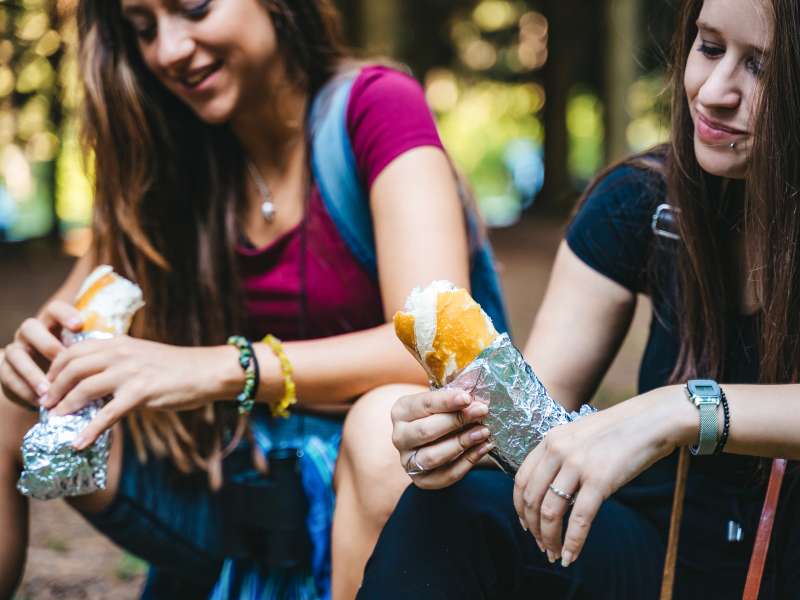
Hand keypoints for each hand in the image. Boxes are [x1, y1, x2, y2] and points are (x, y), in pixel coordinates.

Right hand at [1, 300, 83, 408]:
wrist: (46, 389)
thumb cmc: (74, 370)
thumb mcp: (84, 359)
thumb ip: (91, 355)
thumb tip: (115, 358)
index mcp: (52, 325)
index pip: (54, 309)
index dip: (64, 314)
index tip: (79, 325)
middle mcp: (31, 334)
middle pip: (30, 327)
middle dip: (46, 344)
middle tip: (62, 360)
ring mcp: (16, 350)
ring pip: (15, 353)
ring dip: (32, 372)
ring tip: (48, 389)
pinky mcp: (5, 370)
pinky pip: (8, 376)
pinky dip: (24, 389)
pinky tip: (38, 400)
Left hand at [44, 336, 231, 448]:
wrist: (207, 370)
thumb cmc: (178, 367)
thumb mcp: (143, 357)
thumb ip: (118, 365)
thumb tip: (95, 385)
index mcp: (119, 343)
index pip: (74, 350)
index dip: (55, 368)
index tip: (48, 384)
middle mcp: (121, 353)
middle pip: (73, 367)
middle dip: (54, 387)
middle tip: (46, 404)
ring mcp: (130, 372)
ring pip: (84, 388)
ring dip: (66, 406)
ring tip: (56, 420)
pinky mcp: (141, 392)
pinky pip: (108, 414)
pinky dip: (90, 430)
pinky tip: (79, 442)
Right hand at [391, 388, 494, 488]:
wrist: (439, 441)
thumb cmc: (441, 415)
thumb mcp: (446, 401)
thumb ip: (458, 397)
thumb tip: (478, 397)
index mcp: (401, 411)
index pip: (423, 404)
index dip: (446, 401)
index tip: (467, 398)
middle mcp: (399, 437)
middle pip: (425, 431)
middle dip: (456, 420)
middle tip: (481, 411)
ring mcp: (408, 461)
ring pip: (432, 456)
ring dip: (461, 443)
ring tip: (484, 431)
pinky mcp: (422, 480)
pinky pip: (446, 475)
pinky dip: (468, 461)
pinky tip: (483, 447)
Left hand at [512, 386, 692, 565]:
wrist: (651, 420)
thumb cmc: (618, 431)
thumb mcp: (579, 437)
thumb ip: (561, 458)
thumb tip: (552, 494)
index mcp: (550, 440)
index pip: (521, 480)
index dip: (520, 508)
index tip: (526, 525)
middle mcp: (557, 451)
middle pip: (532, 499)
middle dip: (534, 529)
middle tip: (542, 546)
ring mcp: (577, 465)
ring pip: (550, 512)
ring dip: (550, 539)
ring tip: (555, 554)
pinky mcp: (600, 480)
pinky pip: (579, 519)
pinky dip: (573, 542)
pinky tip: (571, 556)